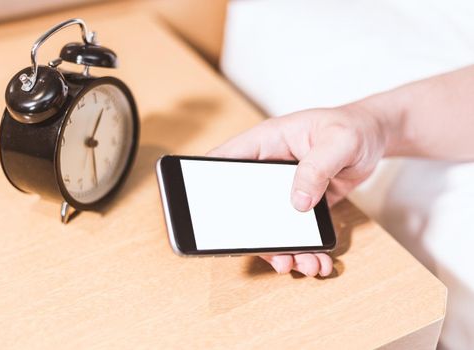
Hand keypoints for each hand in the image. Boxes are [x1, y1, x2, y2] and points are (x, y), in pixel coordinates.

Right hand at [207, 104, 387, 275]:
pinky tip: (316, 259)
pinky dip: (301, 248)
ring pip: (267, 224)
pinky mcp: (300, 203)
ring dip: (280, 248)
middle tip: (272, 254)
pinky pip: (291, 230)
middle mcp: (268, 167)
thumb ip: (316, 168)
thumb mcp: (339, 142)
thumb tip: (298, 203)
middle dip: (252, 235)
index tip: (204, 212)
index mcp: (266, 142)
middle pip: (242, 203)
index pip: (224, 161)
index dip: (206, 183)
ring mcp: (282, 187)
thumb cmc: (352, 127)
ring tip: (302, 264)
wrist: (373, 138)